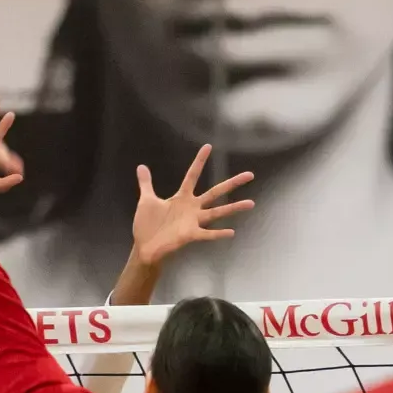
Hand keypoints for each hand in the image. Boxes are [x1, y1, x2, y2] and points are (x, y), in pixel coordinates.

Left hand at [131, 145, 254, 265]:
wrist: (144, 247)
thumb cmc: (147, 225)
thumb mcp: (146, 200)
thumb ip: (146, 183)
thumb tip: (141, 166)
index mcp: (181, 198)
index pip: (192, 175)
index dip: (199, 161)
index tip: (208, 146)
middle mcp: (191, 208)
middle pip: (215, 192)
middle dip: (232, 183)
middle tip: (250, 174)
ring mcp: (192, 221)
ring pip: (217, 212)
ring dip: (234, 208)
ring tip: (251, 203)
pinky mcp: (190, 235)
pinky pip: (207, 234)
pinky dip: (218, 234)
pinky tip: (231, 232)